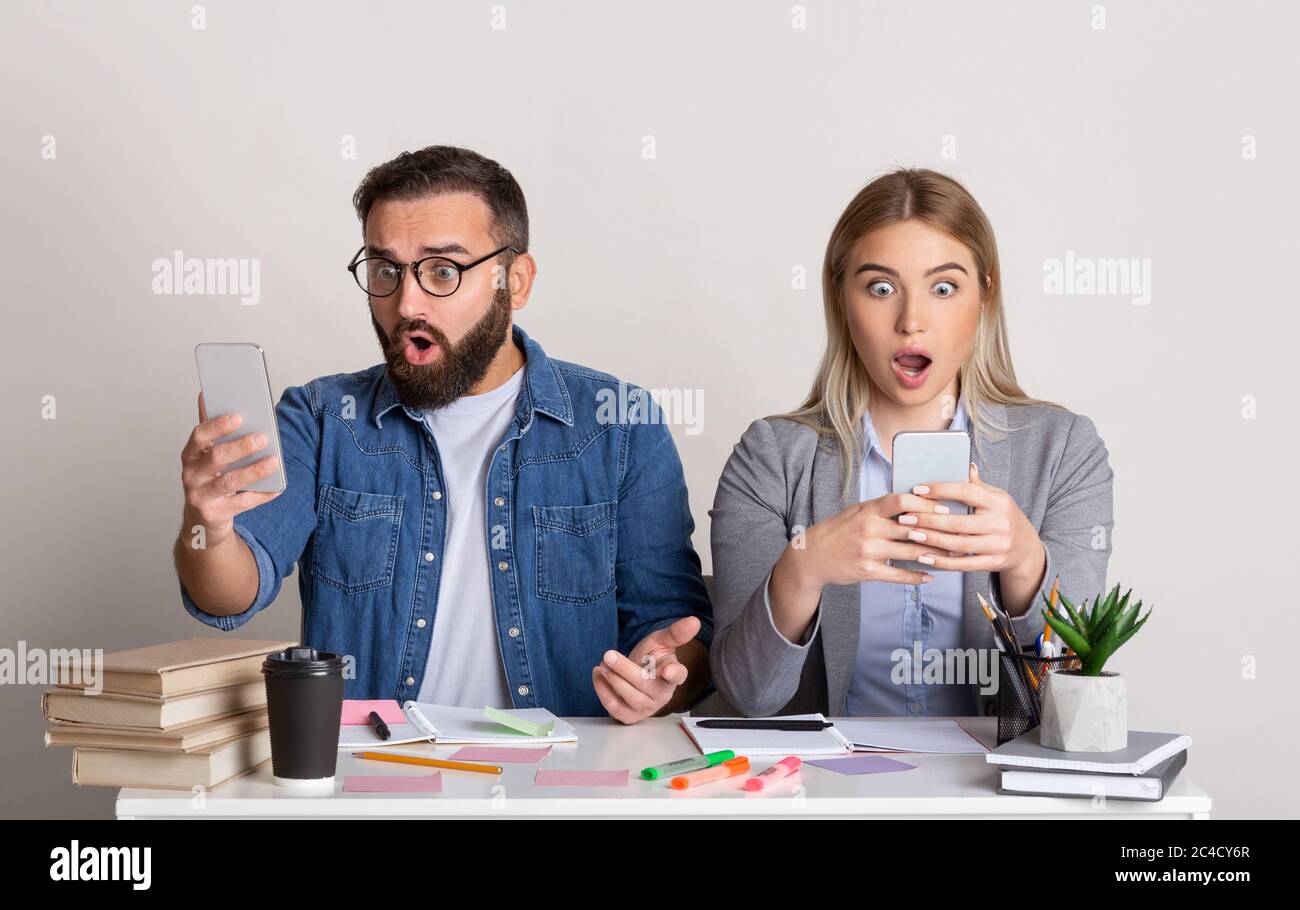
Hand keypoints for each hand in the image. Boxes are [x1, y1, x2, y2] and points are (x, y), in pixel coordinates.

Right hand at [180, 391, 281, 547]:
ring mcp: (201, 496)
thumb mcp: (205, 455)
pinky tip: (276, 488)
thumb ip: (210, 429)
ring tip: (274, 461)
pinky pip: (242, 503)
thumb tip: (206, 395)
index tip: (238, 416)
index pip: (200, 436)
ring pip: (229, 482)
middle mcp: (192, 475)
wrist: (202, 521)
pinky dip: (261, 495)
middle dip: (240, 447)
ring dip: (254, 471)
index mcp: (191, 455)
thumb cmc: (208, 480)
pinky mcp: (215, 514)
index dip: (217, 426)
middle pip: (216, 458)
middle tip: (262, 438)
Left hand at [592, 616, 699, 723]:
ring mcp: (646, 708)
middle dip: (624, 669)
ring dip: (612, 680)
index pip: (678, 675)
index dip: (673, 673)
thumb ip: (675, 633)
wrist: (636, 676)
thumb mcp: (661, 642)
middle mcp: (662, 695)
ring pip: (630, 697)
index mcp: (673, 675)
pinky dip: (603, 691)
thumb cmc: (651, 659)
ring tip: (602, 664)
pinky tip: (598, 675)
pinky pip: (615, 708)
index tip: (667, 671)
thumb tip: (694, 621)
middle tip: (608, 655)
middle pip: (645, 684)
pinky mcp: (630, 716)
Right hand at [775, 491, 953, 593]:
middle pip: (911, 528)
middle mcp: (869, 529)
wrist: (812, 556)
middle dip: (939, 531)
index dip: (925, 503)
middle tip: (961, 533)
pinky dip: (916, 576)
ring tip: (952, 556)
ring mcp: (868, 551)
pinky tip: (930, 576)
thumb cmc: (838, 530)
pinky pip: (897, 574)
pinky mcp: (867, 571)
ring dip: (934, 555)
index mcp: (868, 510)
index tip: (945, 508)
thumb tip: (913, 500)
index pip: (901, 500)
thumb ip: (882, 507)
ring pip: (909, 552)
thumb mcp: (857, 512)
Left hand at [899, 462, 1041, 574]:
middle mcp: (1000, 523)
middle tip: (905, 517)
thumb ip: (977, 484)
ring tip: (911, 533)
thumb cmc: (1003, 516)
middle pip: (957, 523)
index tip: (918, 489)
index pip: (966, 492)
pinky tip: (924, 556)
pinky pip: (963, 564)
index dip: (940, 490)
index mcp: (999, 501)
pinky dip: (942, 561)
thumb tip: (965, 463)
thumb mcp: (996, 496)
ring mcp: (998, 545)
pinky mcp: (993, 563)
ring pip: (958, 544)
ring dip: (931, 540)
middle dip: (928, 520)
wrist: (1026, 547)